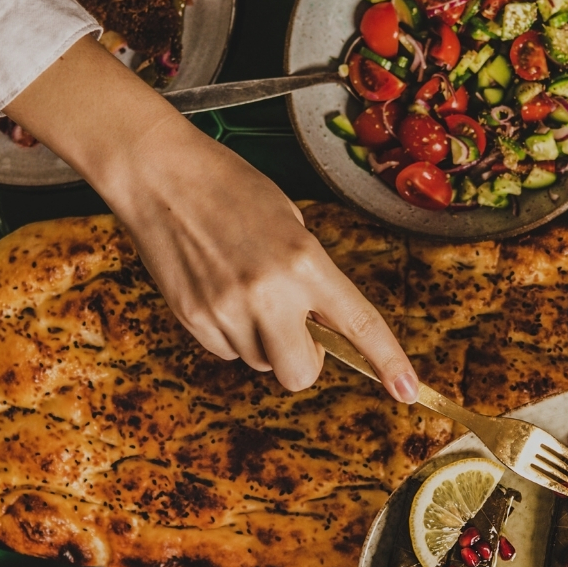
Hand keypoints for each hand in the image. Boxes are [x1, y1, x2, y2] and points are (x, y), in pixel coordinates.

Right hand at [5, 37, 417, 401]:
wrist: (160, 174)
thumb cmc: (229, 187)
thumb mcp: (289, 223)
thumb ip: (309, 277)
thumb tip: (318, 325)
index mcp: (304, 261)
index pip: (358, 324)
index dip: (387, 362)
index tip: (407, 392)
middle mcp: (269, 292)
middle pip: (301, 373)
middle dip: (301, 359)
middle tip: (291, 326)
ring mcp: (227, 310)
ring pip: (260, 362)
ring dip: (259, 339)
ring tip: (239, 286)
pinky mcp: (193, 319)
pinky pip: (225, 351)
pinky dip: (226, 333)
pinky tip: (214, 289)